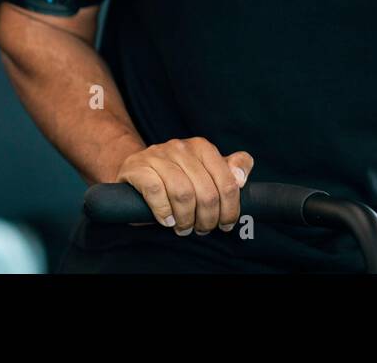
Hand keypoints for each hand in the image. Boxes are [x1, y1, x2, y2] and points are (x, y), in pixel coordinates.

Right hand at [116, 137, 252, 233]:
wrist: (136, 171)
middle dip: (208, 219)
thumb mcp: (206, 172)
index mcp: (203, 147)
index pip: (227, 182)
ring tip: (184, 228)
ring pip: (183, 193)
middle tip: (203, 229)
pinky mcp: (137, 167)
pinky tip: (167, 221)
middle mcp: (181, 147)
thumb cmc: (177, 176)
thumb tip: (241, 179)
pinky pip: (156, 192)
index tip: (226, 224)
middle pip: (206, 192)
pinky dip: (164, 212)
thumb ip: (230, 171)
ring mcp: (158, 155)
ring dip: (186, 219)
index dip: (230, 209)